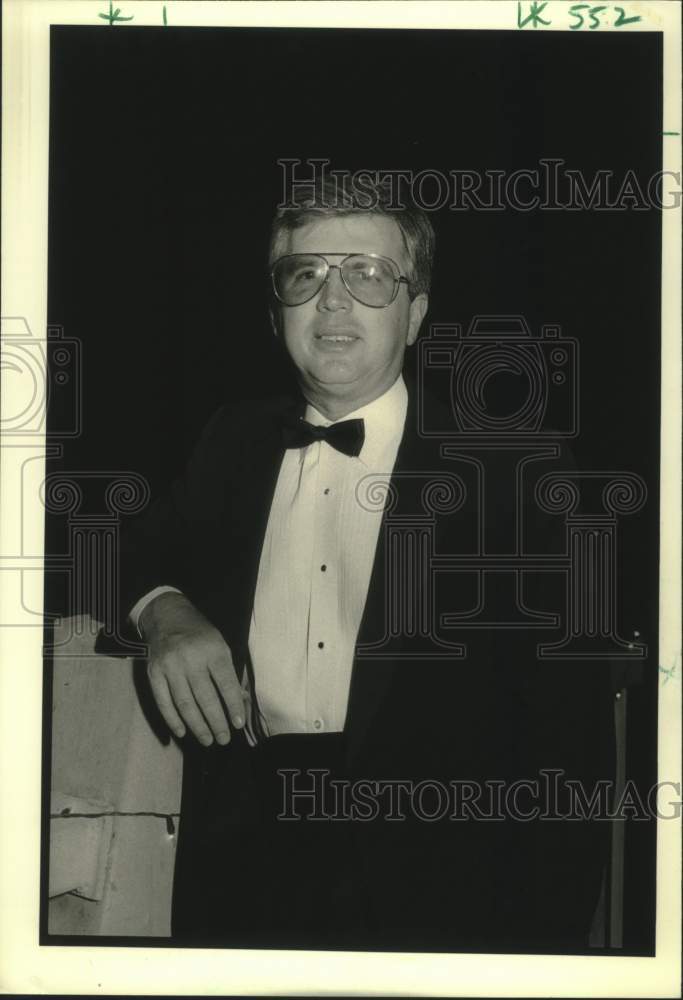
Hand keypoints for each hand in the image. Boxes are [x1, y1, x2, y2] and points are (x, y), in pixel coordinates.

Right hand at [139, 591, 244, 745]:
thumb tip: (241, 702)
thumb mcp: (221, 645)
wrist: (167, 617)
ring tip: (208, 740)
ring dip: (197, 726)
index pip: (226, 683)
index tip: (239, 724)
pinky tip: (182, 732)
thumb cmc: (200, 635)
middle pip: (205, 697)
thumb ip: (229, 673)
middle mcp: (191, 659)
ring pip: (184, 704)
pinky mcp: (153, 673)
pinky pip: (163, 702)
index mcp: (213, 650)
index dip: (233, 705)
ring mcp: (170, 667)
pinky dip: (172, 720)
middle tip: (224, 739)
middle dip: (216, 722)